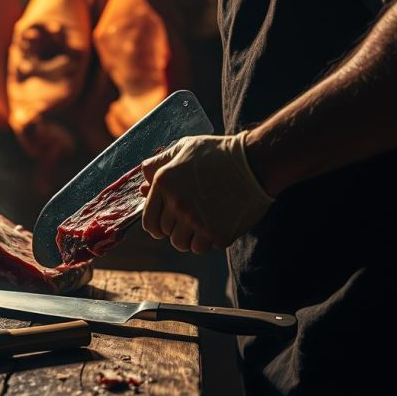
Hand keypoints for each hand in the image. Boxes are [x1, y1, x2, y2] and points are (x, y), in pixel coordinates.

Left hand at [140, 132, 273, 252]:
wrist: (255, 163)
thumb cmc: (218, 153)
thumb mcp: (184, 148)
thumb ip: (159, 164)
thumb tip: (141, 183)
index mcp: (164, 183)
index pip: (149, 221)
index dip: (155, 226)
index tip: (164, 226)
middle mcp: (177, 204)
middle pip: (166, 234)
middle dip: (176, 229)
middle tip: (192, 217)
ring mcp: (196, 221)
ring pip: (182, 245)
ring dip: (191, 237)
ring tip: (204, 222)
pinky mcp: (217, 233)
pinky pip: (203, 248)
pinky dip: (208, 241)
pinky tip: (217, 224)